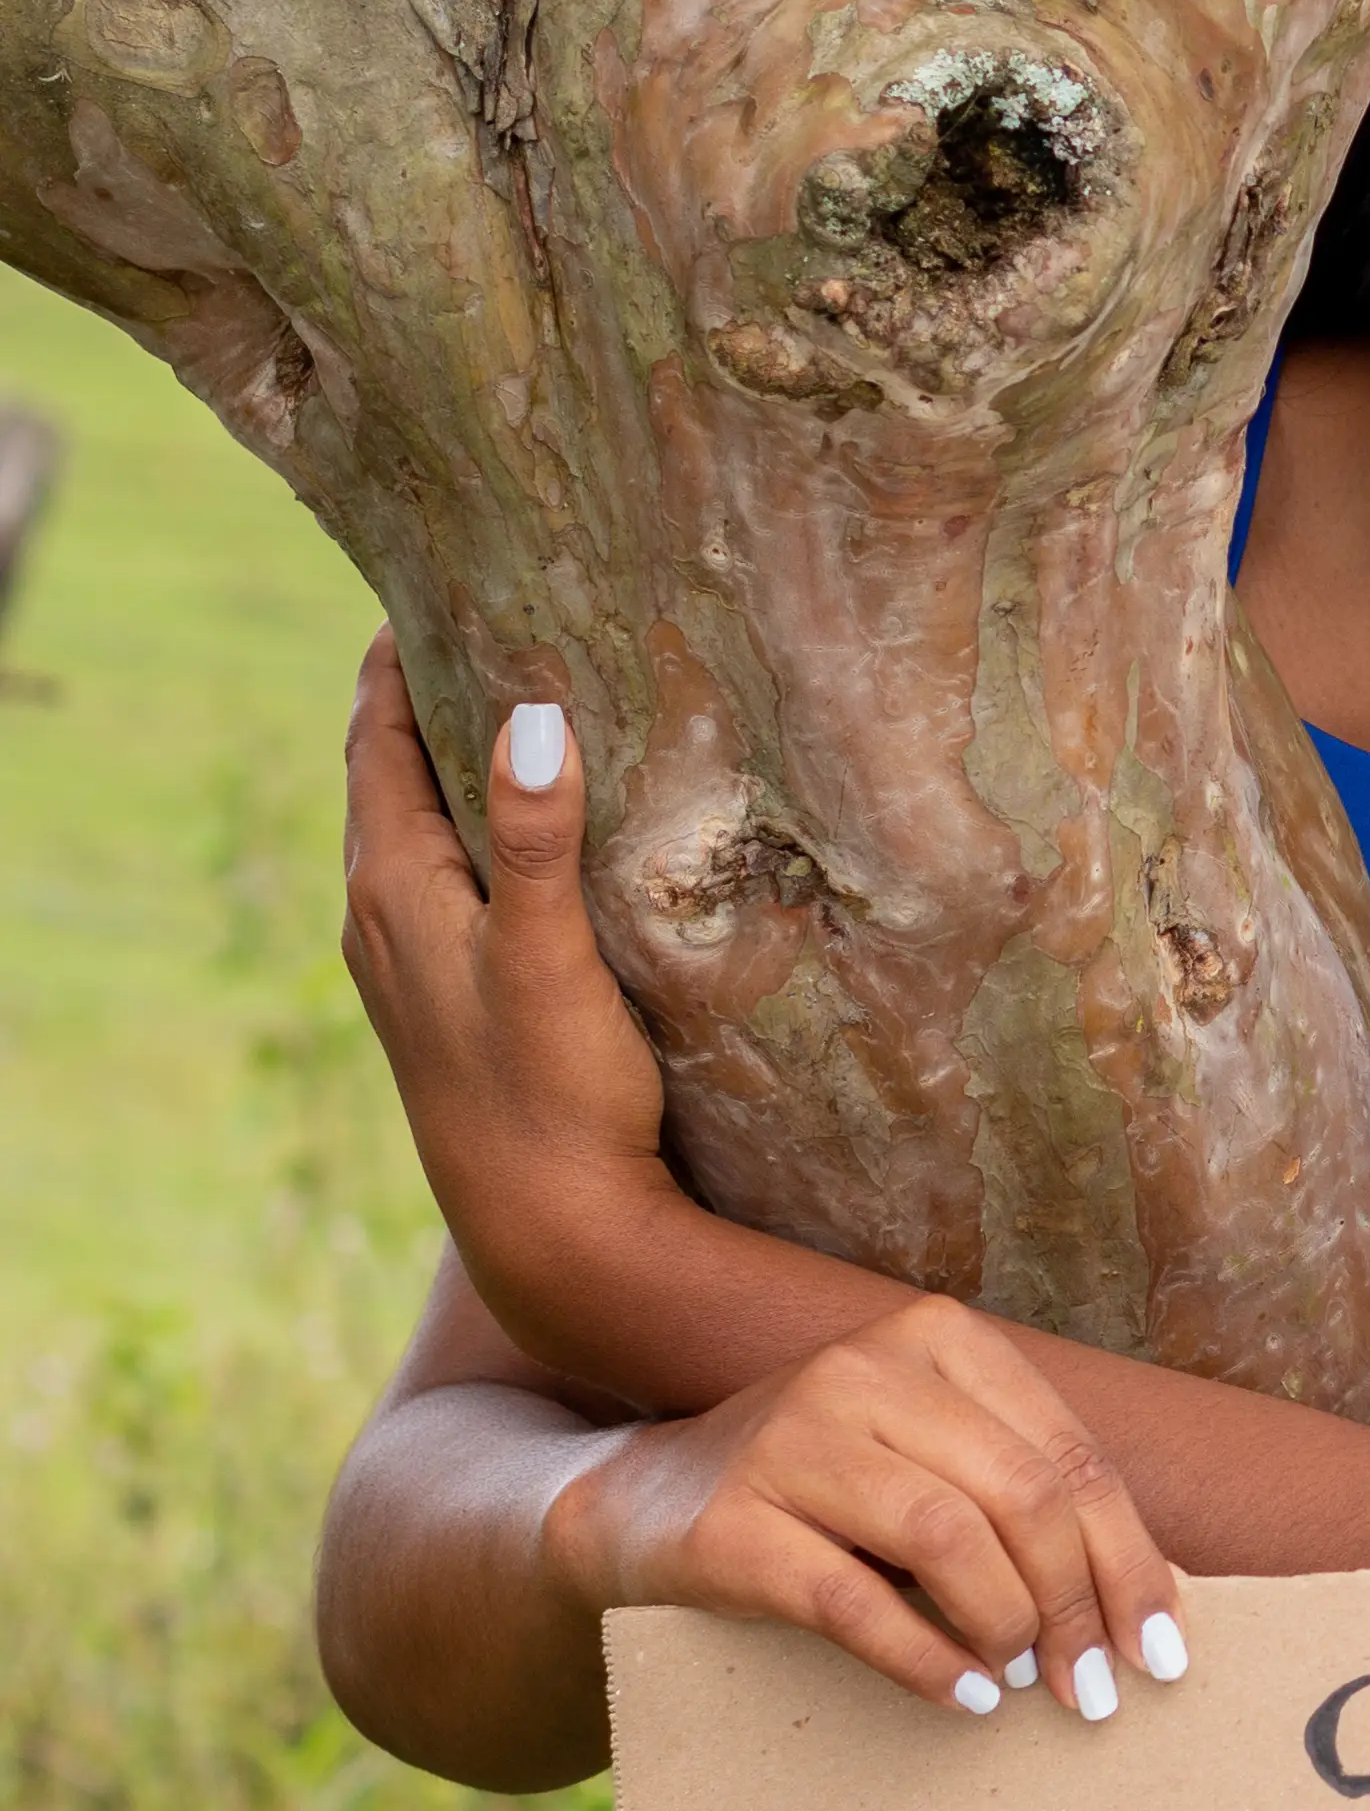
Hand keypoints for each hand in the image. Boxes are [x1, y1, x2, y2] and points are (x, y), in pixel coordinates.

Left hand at [338, 631, 675, 1373]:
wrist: (551, 1230)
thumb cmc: (553, 1094)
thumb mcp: (550, 956)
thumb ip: (535, 837)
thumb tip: (530, 715)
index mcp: (392, 890)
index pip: (374, 739)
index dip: (394, 658)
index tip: (428, 580)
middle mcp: (380, 921)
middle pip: (383, 778)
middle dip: (418, 699)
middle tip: (475, 622)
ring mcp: (409, 970)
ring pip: (409, 835)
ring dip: (441, 770)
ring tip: (498, 711)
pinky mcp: (448, 1007)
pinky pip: (438, 885)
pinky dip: (465, 835)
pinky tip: (514, 846)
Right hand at [542, 1296, 1194, 1720]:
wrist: (639, 1507)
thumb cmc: (827, 1496)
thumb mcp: (933, 1465)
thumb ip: (1029, 1503)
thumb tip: (1156, 1606)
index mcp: (936, 1341)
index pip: (1071, 1458)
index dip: (1130, 1562)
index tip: (1163, 1650)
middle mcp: (863, 1369)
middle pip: (1022, 1497)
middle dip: (1077, 1606)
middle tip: (1094, 1690)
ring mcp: (789, 1438)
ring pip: (946, 1539)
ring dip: (1007, 1626)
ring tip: (1025, 1682)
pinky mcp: (730, 1523)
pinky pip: (852, 1602)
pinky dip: (924, 1659)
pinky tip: (966, 1699)